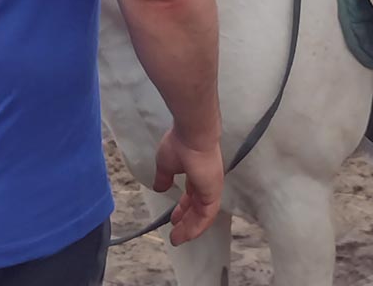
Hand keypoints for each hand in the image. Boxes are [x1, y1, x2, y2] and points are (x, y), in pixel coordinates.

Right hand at [153, 129, 223, 245]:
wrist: (193, 133)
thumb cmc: (179, 145)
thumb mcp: (166, 163)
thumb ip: (164, 177)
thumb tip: (160, 187)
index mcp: (195, 171)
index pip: (191, 194)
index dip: (183, 207)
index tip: (173, 218)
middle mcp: (206, 180)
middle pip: (197, 206)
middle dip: (186, 221)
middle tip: (175, 233)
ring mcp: (211, 186)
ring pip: (202, 213)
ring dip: (190, 228)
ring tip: (177, 239)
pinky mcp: (213, 192)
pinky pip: (206, 215)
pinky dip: (197, 227)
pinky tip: (186, 235)